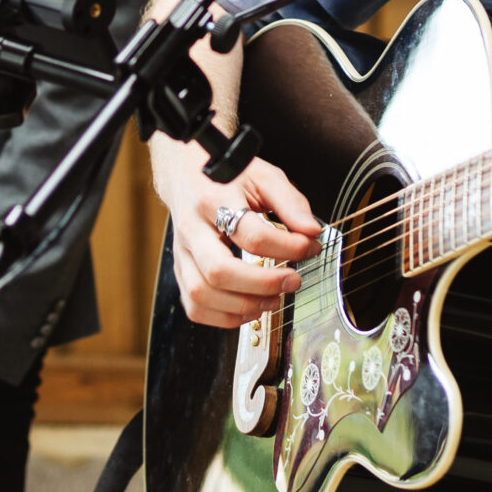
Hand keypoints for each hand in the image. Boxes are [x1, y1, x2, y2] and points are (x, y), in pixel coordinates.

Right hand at [148, 137, 322, 329]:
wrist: (186, 174)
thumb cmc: (227, 178)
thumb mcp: (264, 176)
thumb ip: (291, 202)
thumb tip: (311, 232)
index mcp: (214, 199)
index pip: (251, 234)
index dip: (287, 247)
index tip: (309, 247)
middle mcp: (192, 228)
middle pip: (218, 270)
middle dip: (262, 284)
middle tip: (292, 281)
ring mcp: (182, 253)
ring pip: (202, 293)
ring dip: (243, 305)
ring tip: (273, 300)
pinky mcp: (180, 271)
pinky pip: (194, 308)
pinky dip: (224, 318)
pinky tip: (248, 308)